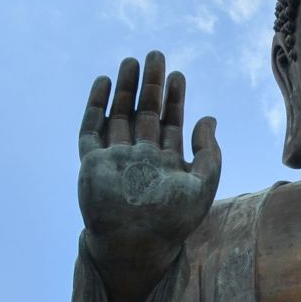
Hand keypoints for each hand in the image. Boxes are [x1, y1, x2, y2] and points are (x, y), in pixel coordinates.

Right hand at [78, 50, 220, 301]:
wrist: (135, 245)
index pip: (171, 123)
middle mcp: (140, 157)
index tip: (178, 75)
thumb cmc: (172, 222)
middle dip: (150, 85)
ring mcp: (115, 159)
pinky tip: (104, 83)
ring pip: (119, 115)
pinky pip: (91, 130)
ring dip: (125, 89)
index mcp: (165, 163)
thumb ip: (209, 153)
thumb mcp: (203, 186)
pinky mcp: (92, 163)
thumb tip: (209, 118)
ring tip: (131, 61)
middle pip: (144, 113)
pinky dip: (96, 106)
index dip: (175, 99)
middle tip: (156, 55)